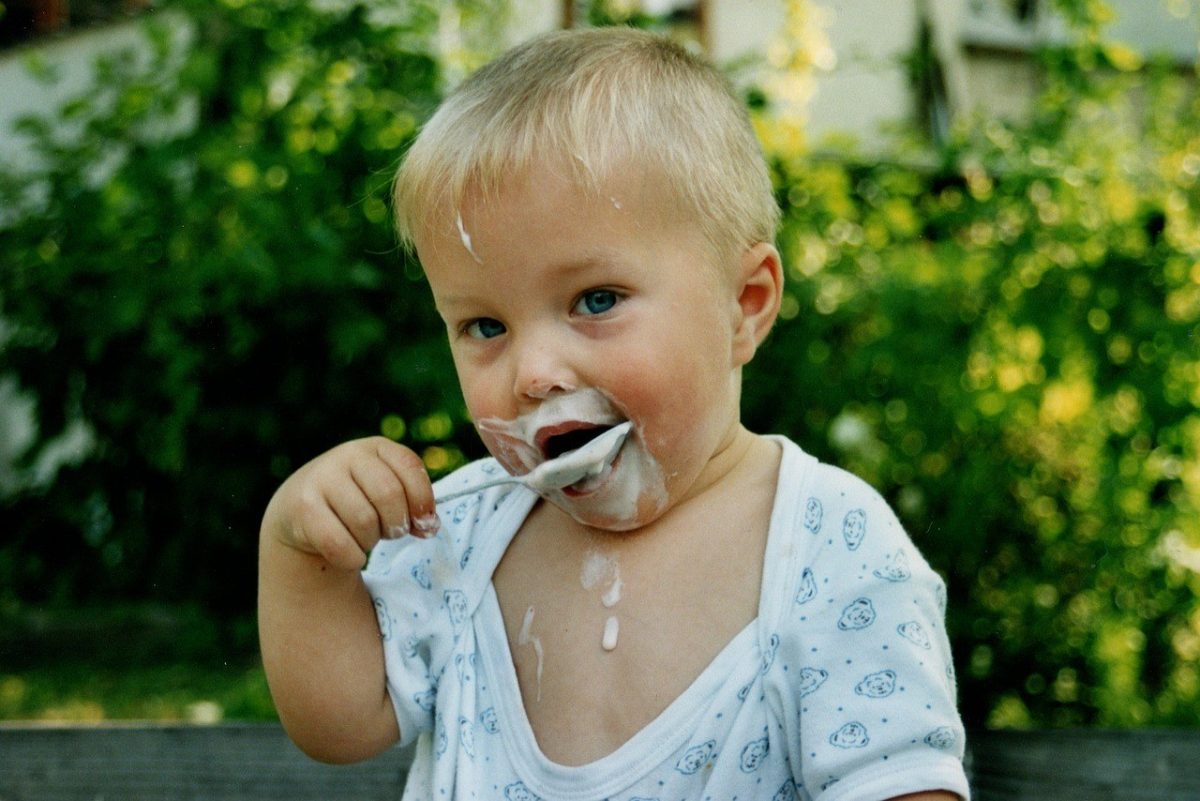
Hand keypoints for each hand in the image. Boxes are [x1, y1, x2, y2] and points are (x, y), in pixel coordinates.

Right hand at [263, 436, 438, 570]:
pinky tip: (349, 553)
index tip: (424, 523)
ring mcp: (322, 478)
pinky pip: (340, 543)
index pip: (410, 466)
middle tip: (390, 533)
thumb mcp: (386, 492)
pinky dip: (352, 557)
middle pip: (389, 494)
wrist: (301, 514)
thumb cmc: (358, 503)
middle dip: (397, 524)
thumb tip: (429, 526)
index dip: (423, 499)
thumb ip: (413, 503)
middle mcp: (347, 455)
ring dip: (371, 541)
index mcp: (375, 447)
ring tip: (363, 537)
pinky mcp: (303, 507)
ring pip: (365, 521)